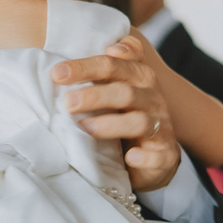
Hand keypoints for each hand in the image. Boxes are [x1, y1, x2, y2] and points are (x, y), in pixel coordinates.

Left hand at [51, 43, 180, 192]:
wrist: (155, 156)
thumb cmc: (125, 117)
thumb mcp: (114, 91)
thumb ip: (97, 74)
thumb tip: (57, 69)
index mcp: (138, 78)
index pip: (114, 64)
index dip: (88, 66)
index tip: (59, 72)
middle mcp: (151, 98)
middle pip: (125, 90)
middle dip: (94, 95)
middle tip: (66, 102)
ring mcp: (161, 128)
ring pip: (139, 121)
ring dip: (111, 124)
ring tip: (85, 129)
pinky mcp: (165, 156)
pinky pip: (158, 156)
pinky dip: (145, 157)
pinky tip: (131, 157)